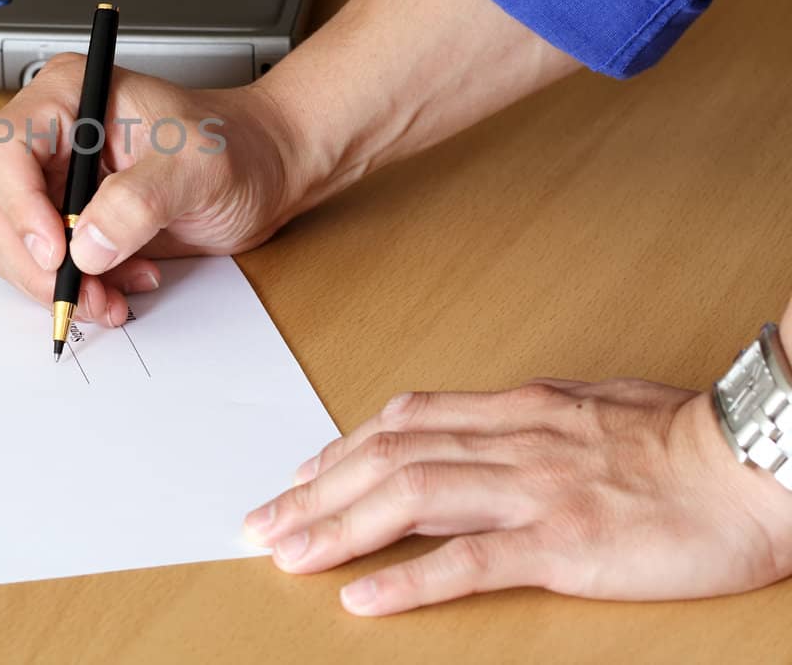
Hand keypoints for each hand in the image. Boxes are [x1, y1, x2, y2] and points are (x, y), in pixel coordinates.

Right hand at [0, 54, 303, 324]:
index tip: (57, 248)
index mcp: (71, 97)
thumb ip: (139, 201)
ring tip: (112, 295)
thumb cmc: (237, 146)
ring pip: (14, 244)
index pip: (3, 149)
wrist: (265, 172)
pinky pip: (44, 266)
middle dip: (37, 260)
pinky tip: (122, 284)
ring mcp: (56, 181)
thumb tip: (86, 244)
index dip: (19, 204)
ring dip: (57, 284)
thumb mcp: (197, 166)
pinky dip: (77, 289)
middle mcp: (52, 137)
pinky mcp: (68, 222)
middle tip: (82, 292)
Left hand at [243, 378, 791, 615]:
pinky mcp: (565, 543)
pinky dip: (408, 578)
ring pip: (410, 497)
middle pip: (387, 457)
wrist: (758, 462)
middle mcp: (512, 441)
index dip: (344, 447)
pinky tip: (364, 598)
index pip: (406, 420)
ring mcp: (535, 491)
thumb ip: (528, 417)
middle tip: (263, 523)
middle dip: (315, 492)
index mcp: (518, 409)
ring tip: (287, 555)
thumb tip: (480, 423)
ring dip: (338, 528)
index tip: (302, 473)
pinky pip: (469, 561)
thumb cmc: (686, 441)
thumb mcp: (591, 407)